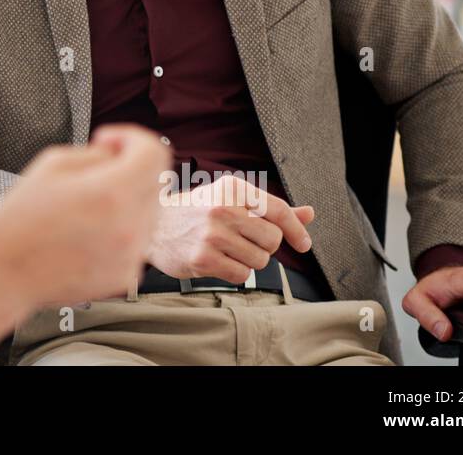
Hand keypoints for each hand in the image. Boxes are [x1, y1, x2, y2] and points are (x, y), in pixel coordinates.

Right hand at [0, 123, 169, 345]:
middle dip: (128, 169)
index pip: (154, 153)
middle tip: (93, 175)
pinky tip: (88, 234)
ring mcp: (130, 254)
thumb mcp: (52, 163)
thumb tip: (117, 154)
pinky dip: (120, 231)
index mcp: (112, 192)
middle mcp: (130, 225)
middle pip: (154, 182)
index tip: (109, 142)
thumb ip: (95, 153)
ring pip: (147, 213)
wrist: (6, 271)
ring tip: (87, 209)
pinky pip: (136, 241)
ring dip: (126, 202)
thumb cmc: (22, 216)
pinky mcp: (126, 276)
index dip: (133, 138)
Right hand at [145, 173, 314, 283]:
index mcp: (232, 188)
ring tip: (228, 249)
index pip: (278, 210)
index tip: (304, 244)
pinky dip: (236, 271)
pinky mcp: (203, 259)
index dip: (296, 230)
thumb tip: (309, 214)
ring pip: (260, 260)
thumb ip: (270, 208)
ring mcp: (212, 235)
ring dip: (250, 260)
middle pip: (272, 239)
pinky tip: (218, 260)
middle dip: (265, 245)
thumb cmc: (196, 211)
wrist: (153, 226)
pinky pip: (242, 275)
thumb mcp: (231, 200)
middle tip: (244, 240)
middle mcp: (223, 208)